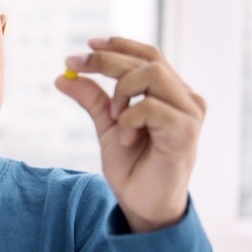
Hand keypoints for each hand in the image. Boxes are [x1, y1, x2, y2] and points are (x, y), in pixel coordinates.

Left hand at [55, 37, 205, 232]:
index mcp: (171, 93)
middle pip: (148, 59)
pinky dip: (129, 118)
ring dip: (121, 91)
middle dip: (107, 60)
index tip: (87, 44)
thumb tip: (62, 75)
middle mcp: (186, 99)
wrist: (144, 207)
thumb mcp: (107, 127)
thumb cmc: (133, 168)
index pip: (149, 55)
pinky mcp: (185, 132)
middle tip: (74, 66)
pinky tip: (125, 139)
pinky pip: (150, 107)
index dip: (119, 44)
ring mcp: (189, 114)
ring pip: (152, 75)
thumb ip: (92, 99)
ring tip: (112, 118)